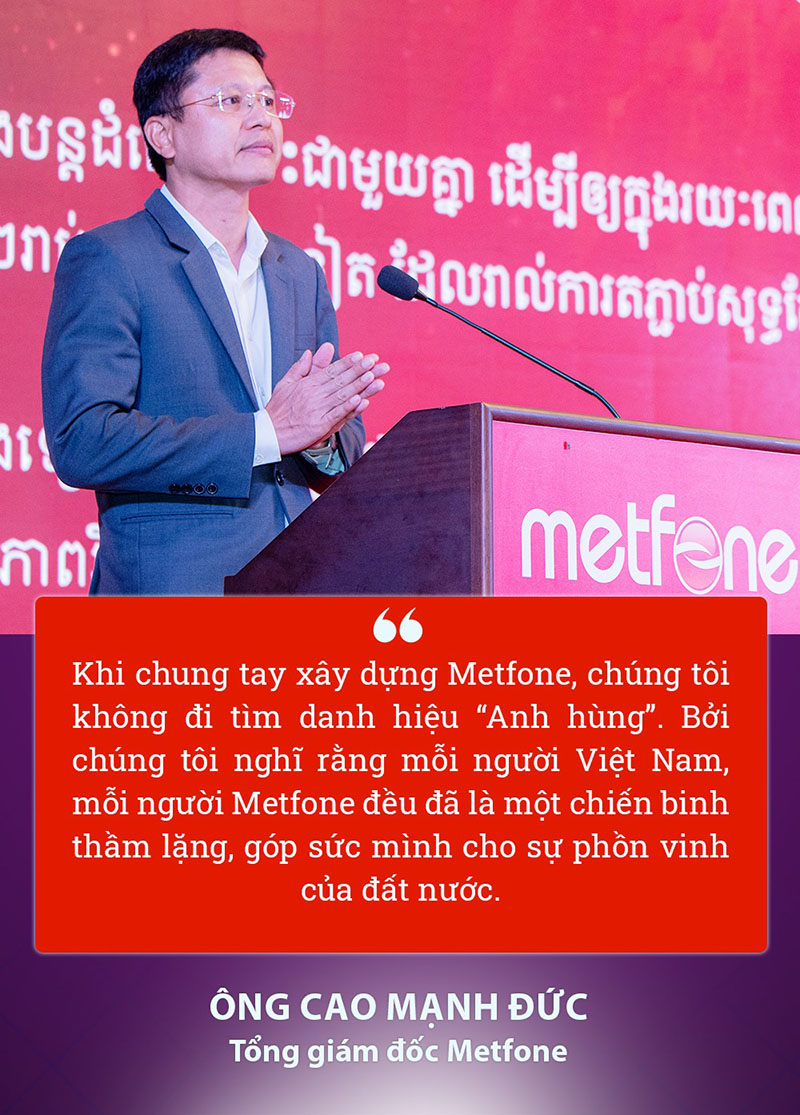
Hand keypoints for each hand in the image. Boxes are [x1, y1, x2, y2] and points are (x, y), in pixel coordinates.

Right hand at [266, 342, 388, 454]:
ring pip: (341, 395)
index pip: (331, 370)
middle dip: (359, 370)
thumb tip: (310, 352)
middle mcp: (314, 395)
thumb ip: (301, 368)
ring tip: (373, 376)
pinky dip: (348, 407)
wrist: (268, 433)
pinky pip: (336, 414)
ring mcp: (317, 410)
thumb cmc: (277, 410)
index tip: (362, 356)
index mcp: (308, 384)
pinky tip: (360, 400)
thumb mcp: (286, 383)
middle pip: (340, 380)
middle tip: (375, 362)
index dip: (348, 363)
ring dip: (358, 385)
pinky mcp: (318, 425)